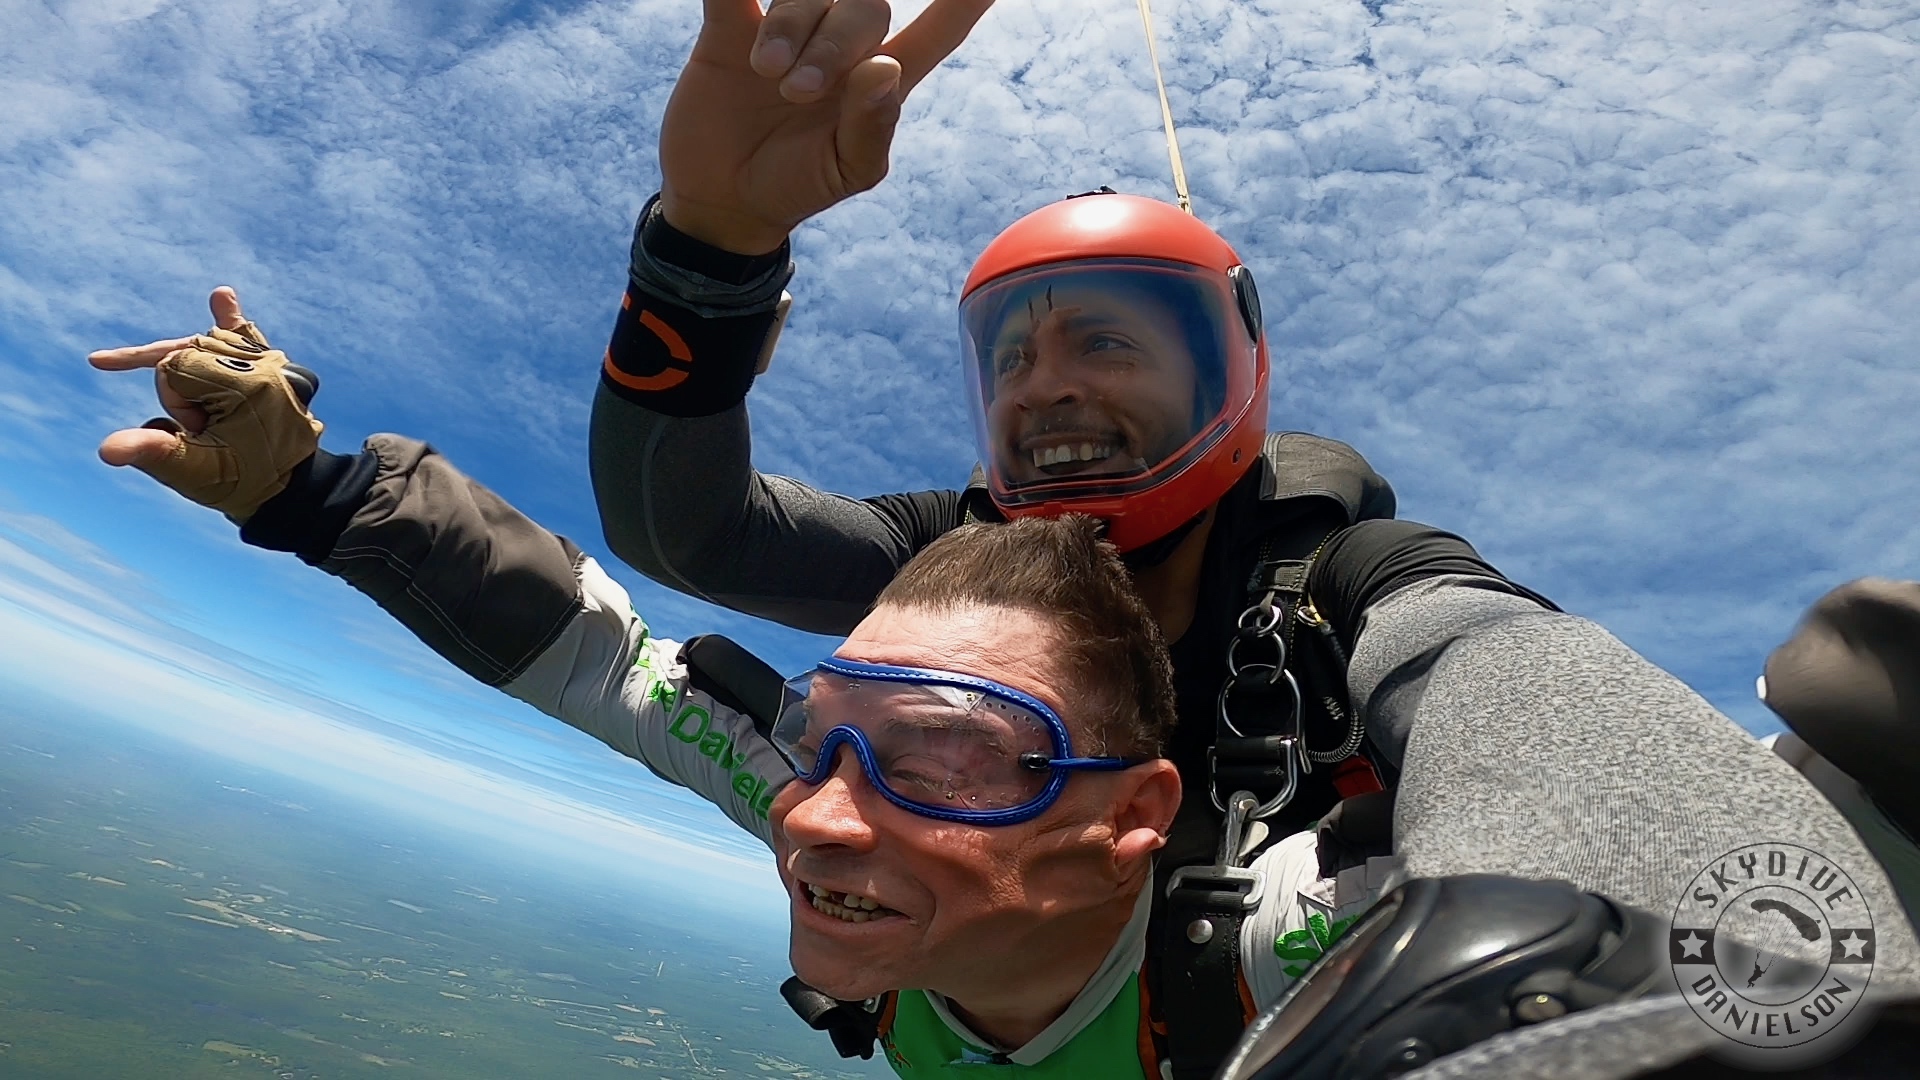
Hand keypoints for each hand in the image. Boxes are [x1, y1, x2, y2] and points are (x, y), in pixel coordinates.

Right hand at [89, 287, 324, 523]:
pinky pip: (246, 334)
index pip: (174, 366)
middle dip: (182, 393)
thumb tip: (107, 450)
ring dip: (193, 375)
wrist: (290, 492)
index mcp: (247, 380)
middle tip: (210, 429)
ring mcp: (271, 362)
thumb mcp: (195, 471)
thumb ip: (151, 453)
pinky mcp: (272, 369)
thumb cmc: (242, 483)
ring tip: (214, 411)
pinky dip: (231, 320)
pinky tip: (222, 296)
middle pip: (186, 352)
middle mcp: (263, 362)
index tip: (199, 431)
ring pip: (202, 346)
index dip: (174, 402)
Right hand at [660, 0, 994, 253]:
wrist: (723, 197)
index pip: (939, 31)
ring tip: (768, 74)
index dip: (963, 4)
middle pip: (866, 7)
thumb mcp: (844, 173)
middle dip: (834, 42)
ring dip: (789, 28)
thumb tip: (885, 68)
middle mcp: (841, 44)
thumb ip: (871, 128)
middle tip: (797, 93)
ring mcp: (789, 28)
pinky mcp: (731, 24)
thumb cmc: (797, 185)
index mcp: (882, 80)